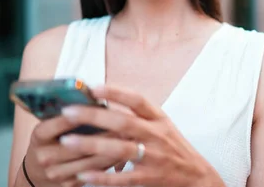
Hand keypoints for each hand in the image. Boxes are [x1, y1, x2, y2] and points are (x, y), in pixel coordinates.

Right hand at [23, 112, 125, 186]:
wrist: (37, 171)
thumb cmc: (50, 140)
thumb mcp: (51, 125)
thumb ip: (68, 115)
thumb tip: (97, 101)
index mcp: (39, 135)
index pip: (60, 122)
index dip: (82, 115)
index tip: (102, 107)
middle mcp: (45, 155)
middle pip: (79, 144)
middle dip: (105, 134)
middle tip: (126, 123)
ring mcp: (55, 172)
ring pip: (90, 161)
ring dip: (112, 149)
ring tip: (129, 137)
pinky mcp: (67, 184)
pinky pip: (94, 173)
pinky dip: (109, 162)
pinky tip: (122, 152)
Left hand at [59, 85, 226, 186]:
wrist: (196, 176)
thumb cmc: (173, 147)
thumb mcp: (161, 125)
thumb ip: (137, 116)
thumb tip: (103, 102)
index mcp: (159, 118)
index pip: (137, 100)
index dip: (115, 92)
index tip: (93, 86)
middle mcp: (157, 135)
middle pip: (123, 122)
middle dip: (94, 116)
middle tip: (68, 111)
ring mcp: (153, 157)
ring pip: (120, 149)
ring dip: (92, 144)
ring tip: (67, 141)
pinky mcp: (149, 178)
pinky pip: (122, 178)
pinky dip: (102, 177)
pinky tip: (83, 176)